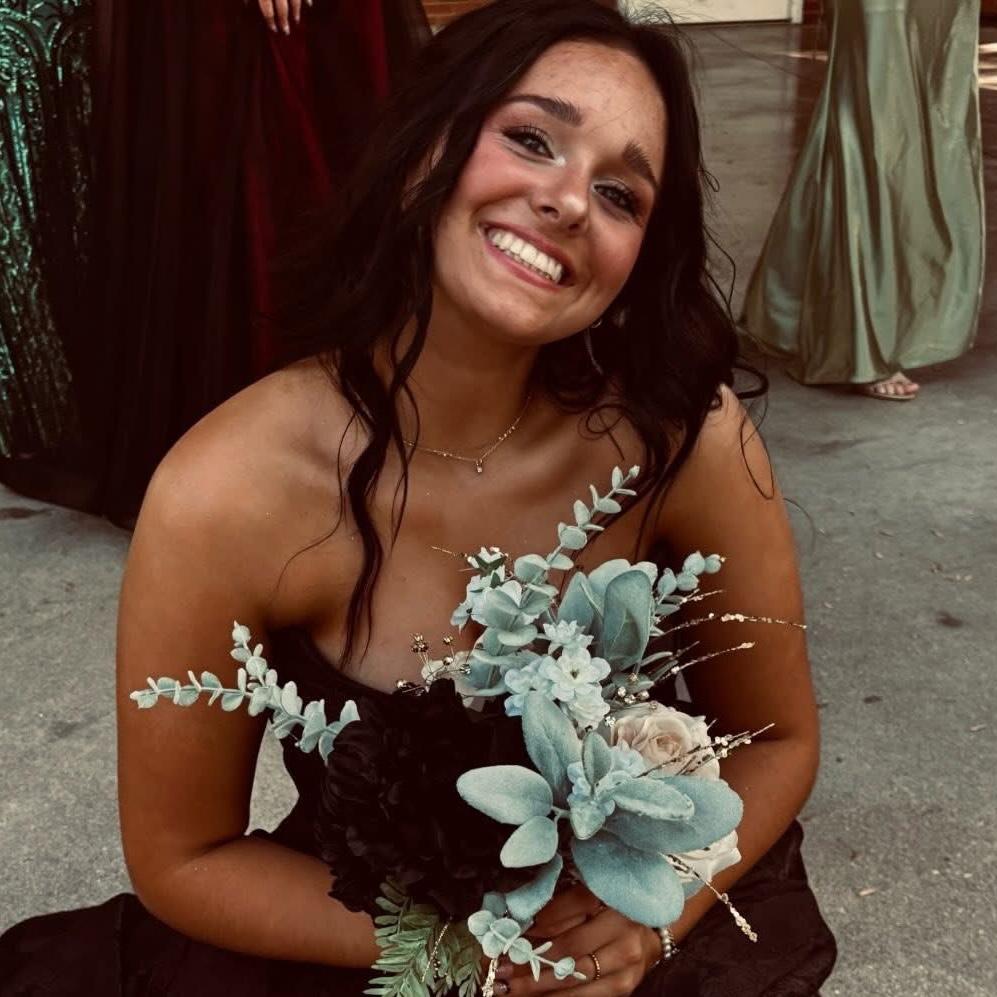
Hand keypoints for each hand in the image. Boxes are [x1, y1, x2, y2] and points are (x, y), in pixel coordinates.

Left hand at [250, 0, 309, 34]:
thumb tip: (245, 4)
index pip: (267, 9)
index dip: (270, 20)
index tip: (274, 29)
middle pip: (282, 7)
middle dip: (284, 20)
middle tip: (286, 31)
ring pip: (294, 0)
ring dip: (296, 11)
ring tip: (296, 20)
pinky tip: (309, 5)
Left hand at [496, 886, 662, 994]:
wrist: (651, 931)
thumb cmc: (611, 908)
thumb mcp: (587, 896)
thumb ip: (557, 909)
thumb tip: (519, 925)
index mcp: (609, 902)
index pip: (565, 914)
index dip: (533, 929)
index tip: (504, 940)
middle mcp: (620, 935)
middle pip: (568, 954)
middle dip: (529, 967)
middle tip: (500, 971)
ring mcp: (624, 967)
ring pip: (574, 983)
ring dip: (537, 990)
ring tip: (509, 989)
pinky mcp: (624, 989)